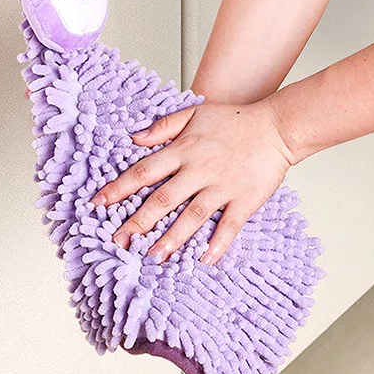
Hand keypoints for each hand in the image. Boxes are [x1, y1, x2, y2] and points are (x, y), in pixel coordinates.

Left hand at [90, 97, 294, 265]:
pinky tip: (204, 260)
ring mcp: (222, 186)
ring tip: (152, 257)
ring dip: (171, 239)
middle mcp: (200, 170)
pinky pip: (229, 226)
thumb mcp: (195, 113)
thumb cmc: (236, 120)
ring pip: (192, 217)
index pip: (144, 171)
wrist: (277, 126)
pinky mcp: (245, 200)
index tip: (96, 204)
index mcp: (184, 150)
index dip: (118, 188)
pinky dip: (217, 244)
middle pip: (162, 199)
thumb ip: (163, 126)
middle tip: (118, 242)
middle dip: (137, 222)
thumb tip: (134, 139)